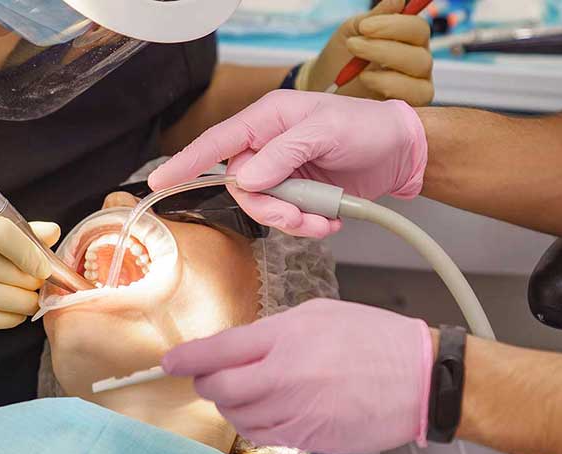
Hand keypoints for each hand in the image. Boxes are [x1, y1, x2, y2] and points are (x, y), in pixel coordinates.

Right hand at [0, 210, 59, 340]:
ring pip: (10, 299)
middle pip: (14, 272)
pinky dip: (10, 318)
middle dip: (32, 282)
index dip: (32, 252)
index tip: (44, 265)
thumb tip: (52, 231)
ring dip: (25, 303)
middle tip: (33, 284)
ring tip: (22, 299)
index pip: (5, 232)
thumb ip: (6, 231)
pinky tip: (9, 313)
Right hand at [149, 90, 427, 236]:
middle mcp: (268, 145)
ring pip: (263, 208)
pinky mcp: (298, 194)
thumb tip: (247, 178)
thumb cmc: (368, 127)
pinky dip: (306, 226)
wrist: (401, 152)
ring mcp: (282, 172)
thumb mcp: (327, 132)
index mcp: (268, 119)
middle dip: (269, 208)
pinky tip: (329, 221)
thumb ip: (285, 153)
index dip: (186, 162)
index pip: (218, 143)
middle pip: (242, 187)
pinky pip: (286, 219)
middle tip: (300, 217)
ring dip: (292, 222)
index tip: (159, 181)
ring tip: (323, 221)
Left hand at [162, 299, 433, 453]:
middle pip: (219, 390)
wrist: (420, 379)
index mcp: (286, 337)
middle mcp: (284, 376)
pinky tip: (271, 411)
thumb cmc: (374, 340)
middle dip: (207, 385)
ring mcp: (295, 412)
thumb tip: (238, 349)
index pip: (218, 351)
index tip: (170, 363)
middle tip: (211, 378)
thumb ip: (273, 332)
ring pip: (238, 418)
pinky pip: (265, 435)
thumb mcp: (319, 315)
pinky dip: (256, 424)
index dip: (187, 359)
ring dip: (232, 407)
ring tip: (249, 393)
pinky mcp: (308, 439)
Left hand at [302, 0, 433, 104]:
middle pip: (421, 53)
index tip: (364, 27)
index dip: (394, 25)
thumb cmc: (340, 58)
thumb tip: (397, 0)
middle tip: (353, 46)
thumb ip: (375, 17)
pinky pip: (415, 96)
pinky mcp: (410, 107)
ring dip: (386, 67)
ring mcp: (416, 85)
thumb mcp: (353, 32)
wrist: (324, 88)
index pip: (417, 29)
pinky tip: (367, 82)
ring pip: (419, 73)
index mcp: (408, 40)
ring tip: (358, 71)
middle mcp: (417, 62)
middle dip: (384, 48)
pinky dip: (390, 87)